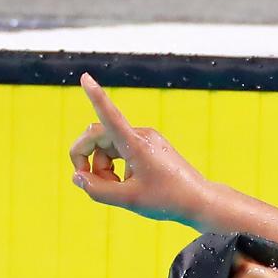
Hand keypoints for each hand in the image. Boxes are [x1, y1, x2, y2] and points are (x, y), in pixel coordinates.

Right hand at [69, 73, 209, 223]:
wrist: (199, 200)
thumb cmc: (168, 200)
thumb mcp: (128, 200)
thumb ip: (97, 189)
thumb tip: (77, 177)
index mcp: (136, 144)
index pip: (111, 116)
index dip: (95, 97)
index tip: (86, 77)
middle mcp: (141, 135)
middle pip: (97, 136)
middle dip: (89, 161)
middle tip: (93, 186)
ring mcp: (146, 138)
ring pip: (107, 146)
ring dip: (103, 168)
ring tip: (119, 189)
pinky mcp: (149, 145)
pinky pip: (120, 150)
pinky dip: (116, 167)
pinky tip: (129, 184)